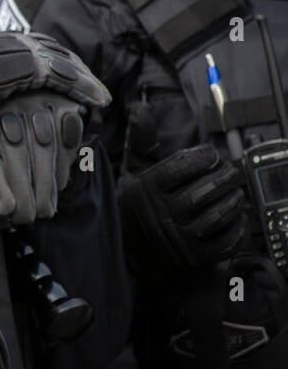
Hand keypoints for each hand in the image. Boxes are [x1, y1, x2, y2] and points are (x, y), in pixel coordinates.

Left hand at [0, 92, 87, 223]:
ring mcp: (36, 108)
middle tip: (26, 218)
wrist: (22, 85)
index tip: (3, 211)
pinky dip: (63, 170)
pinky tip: (57, 185)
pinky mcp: (62, 108)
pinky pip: (66, 144)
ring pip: (45, 155)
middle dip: (25, 197)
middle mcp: (7, 112)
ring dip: (46, 189)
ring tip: (44, 210)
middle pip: (18, 160)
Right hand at [119, 144, 245, 274]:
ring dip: (234, 199)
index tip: (211, 155)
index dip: (202, 157)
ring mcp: (179, 239)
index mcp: (146, 191)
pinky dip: (238, 227)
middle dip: (224, 177)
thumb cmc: (136, 207)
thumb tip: (141, 110)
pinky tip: (237, 215)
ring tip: (237, 191)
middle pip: (203, 191)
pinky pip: (226, 241)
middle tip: (231, 171)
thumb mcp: (131, 173)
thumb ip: (140, 142)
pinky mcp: (195, 258)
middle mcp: (161, 215)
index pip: (179, 168)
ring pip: (217, 215)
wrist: (130, 254)